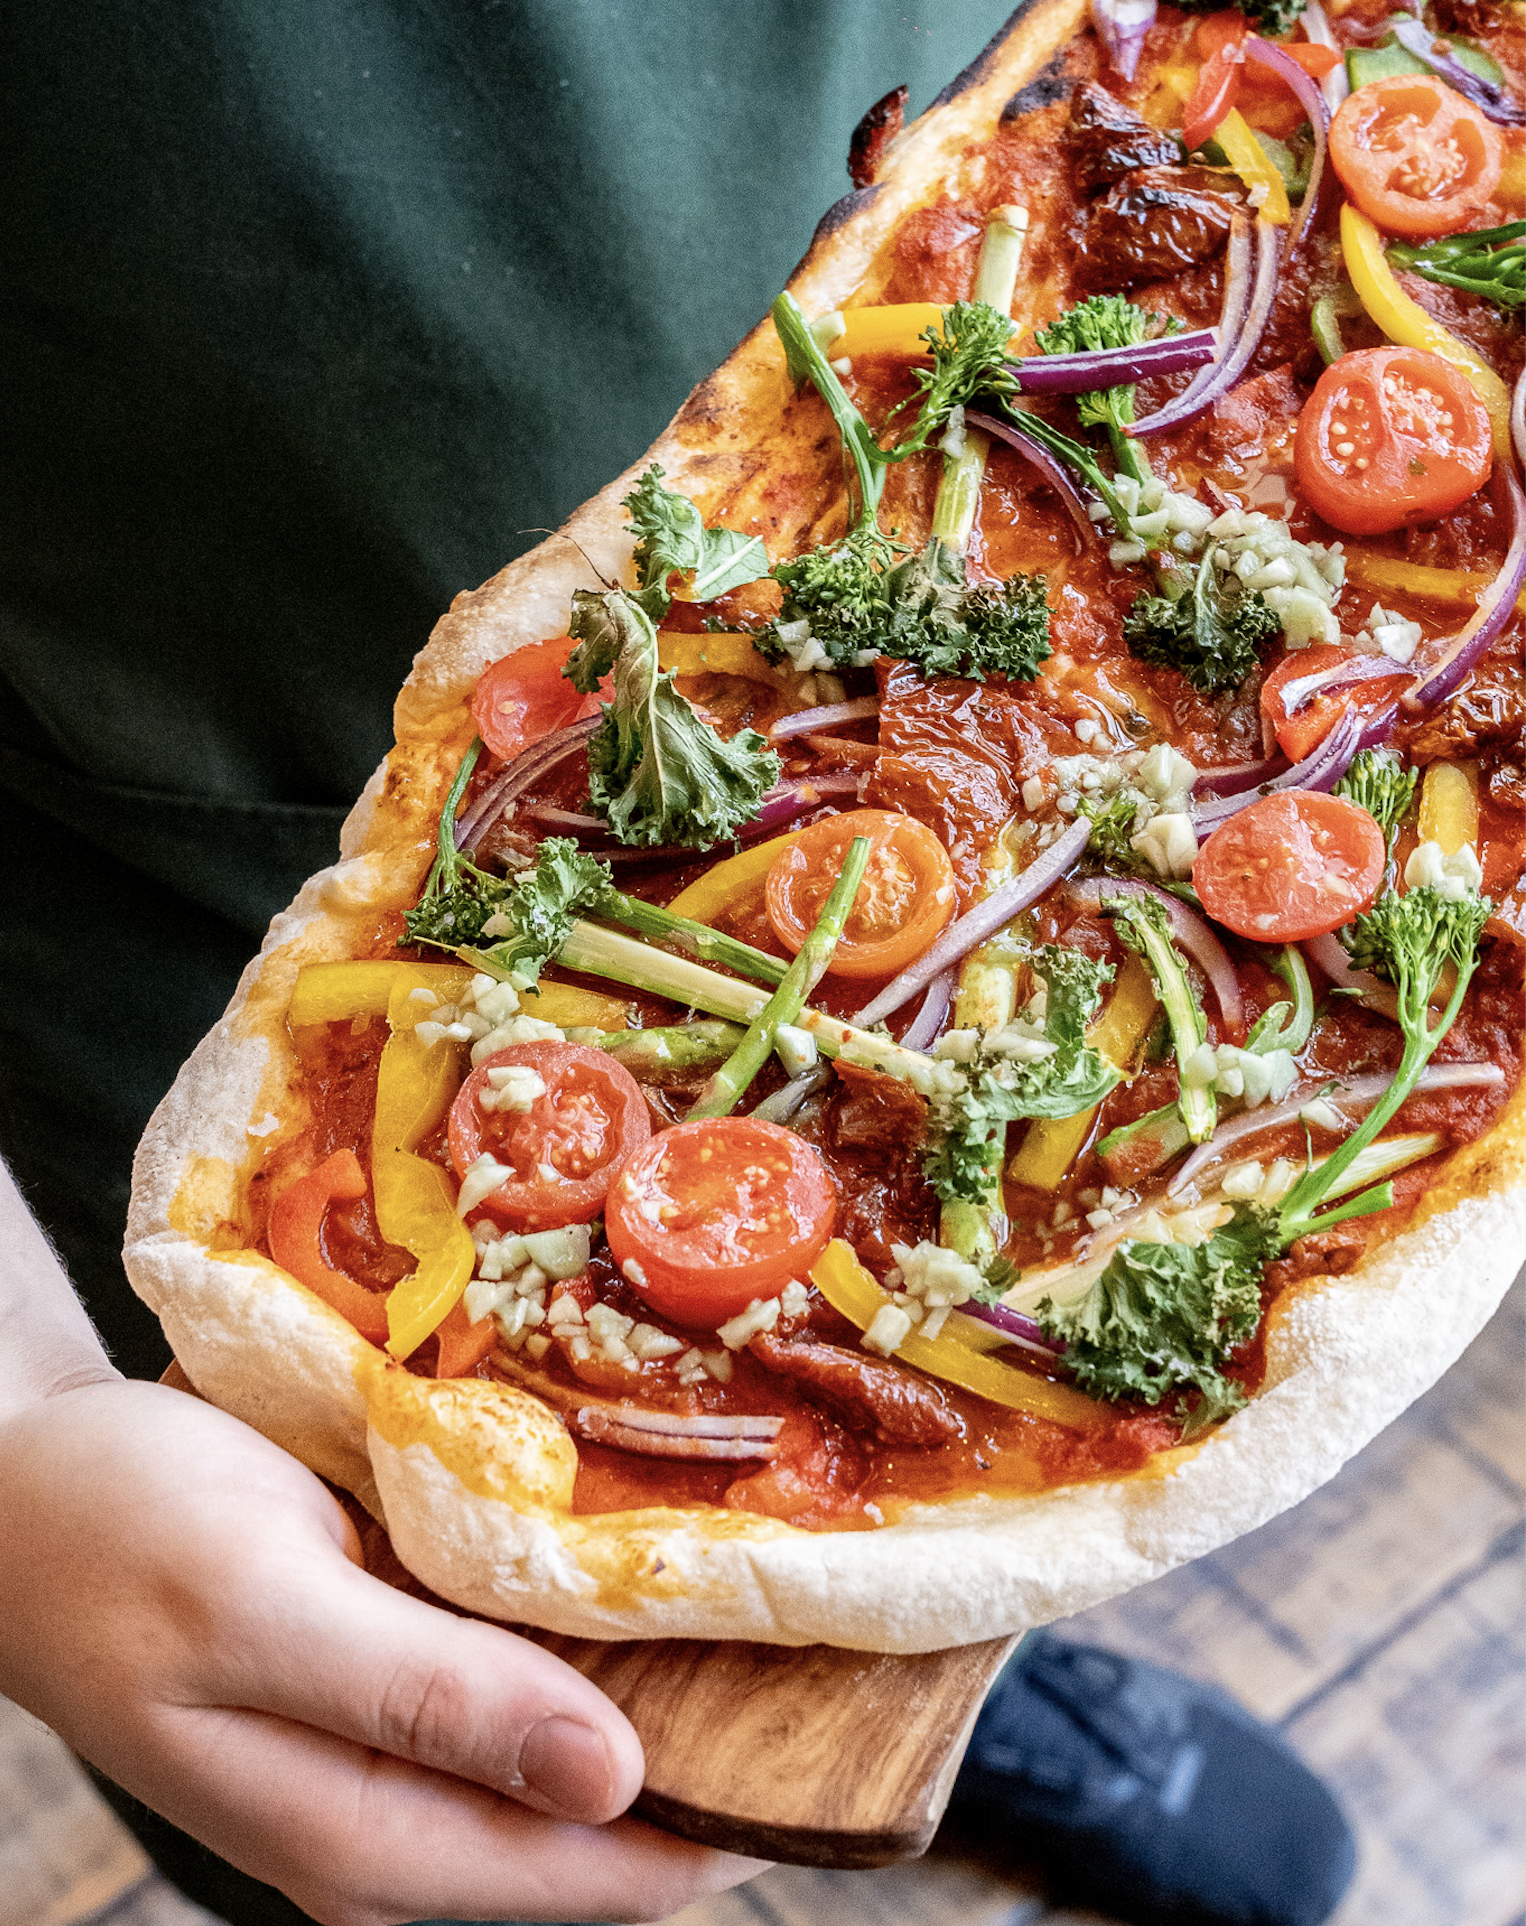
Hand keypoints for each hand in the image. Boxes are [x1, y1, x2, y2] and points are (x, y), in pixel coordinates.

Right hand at [0, 1375, 764, 1924]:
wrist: (24, 1487)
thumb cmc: (119, 1539)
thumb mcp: (258, 1610)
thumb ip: (425, 1703)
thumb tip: (614, 1784)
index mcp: (372, 1835)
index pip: (606, 1876)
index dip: (732, 1810)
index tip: (842, 1717)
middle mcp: (405, 1810)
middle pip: (611, 1810)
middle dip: (719, 1730)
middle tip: (822, 1612)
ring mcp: (405, 1741)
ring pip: (580, 1732)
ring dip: (664, 1664)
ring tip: (765, 1570)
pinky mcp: (402, 1671)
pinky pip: (530, 1664)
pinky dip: (592, 1616)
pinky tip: (645, 1544)